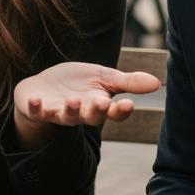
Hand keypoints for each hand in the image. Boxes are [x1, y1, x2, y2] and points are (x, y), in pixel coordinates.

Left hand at [12, 61, 160, 149]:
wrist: (44, 86)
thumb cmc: (77, 83)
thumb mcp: (104, 78)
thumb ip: (128, 82)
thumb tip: (158, 82)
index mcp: (98, 106)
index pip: (113, 113)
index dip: (120, 111)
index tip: (128, 104)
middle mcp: (79, 113)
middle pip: (91, 117)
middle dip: (96, 111)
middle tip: (101, 103)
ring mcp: (57, 112)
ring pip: (66, 117)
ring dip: (70, 110)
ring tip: (73, 101)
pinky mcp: (36, 108)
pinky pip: (36, 111)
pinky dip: (36, 107)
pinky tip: (37, 100)